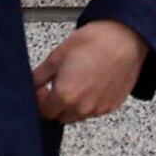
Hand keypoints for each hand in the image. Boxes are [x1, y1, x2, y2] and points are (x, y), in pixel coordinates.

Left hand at [33, 20, 148, 125]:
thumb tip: (30, 85)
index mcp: (65, 96)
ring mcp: (99, 108)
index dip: (40, 100)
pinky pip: (95, 110)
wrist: (125, 39)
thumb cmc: (93, 43)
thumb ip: (38, 76)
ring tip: (76, 82)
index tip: (42, 89)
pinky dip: (89, 102)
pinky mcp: (113, 105)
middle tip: (56, 85)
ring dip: (72, 105)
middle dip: (55, 104)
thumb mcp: (56, 56)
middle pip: (60, 117)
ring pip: (78, 115)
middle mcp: (82, 107)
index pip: (44, 112)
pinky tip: (91, 84)